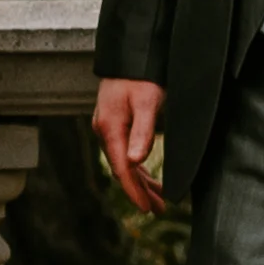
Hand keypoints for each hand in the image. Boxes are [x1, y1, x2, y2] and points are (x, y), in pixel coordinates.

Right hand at [90, 76, 164, 216]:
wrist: (132, 55)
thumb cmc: (141, 77)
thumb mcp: (146, 102)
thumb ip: (142, 132)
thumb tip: (135, 160)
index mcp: (110, 128)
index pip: (122, 168)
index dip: (134, 190)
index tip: (146, 208)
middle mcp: (105, 130)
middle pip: (122, 168)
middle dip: (139, 191)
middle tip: (159, 209)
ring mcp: (108, 127)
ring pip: (123, 162)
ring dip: (139, 181)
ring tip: (157, 199)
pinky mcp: (115, 122)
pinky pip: (124, 151)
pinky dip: (136, 166)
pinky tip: (145, 173)